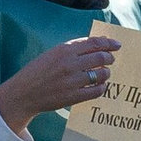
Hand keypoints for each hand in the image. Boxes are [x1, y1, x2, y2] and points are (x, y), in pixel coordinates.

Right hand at [0, 34, 116, 129]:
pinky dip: (102, 87)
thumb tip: (100, 44)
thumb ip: (74, 49)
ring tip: (102, 73)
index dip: (108, 43)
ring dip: (106, 73)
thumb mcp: (52, 54)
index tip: (117, 45)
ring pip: (102, 74)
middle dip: (110, 58)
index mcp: (63, 50)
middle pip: (101, 58)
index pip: (94, 43)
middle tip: (110, 60)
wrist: (23, 94)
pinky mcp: (74, 96)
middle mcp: (69, 64)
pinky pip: (98, 90)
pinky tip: (99, 85)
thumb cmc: (38, 72)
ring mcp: (72, 81)